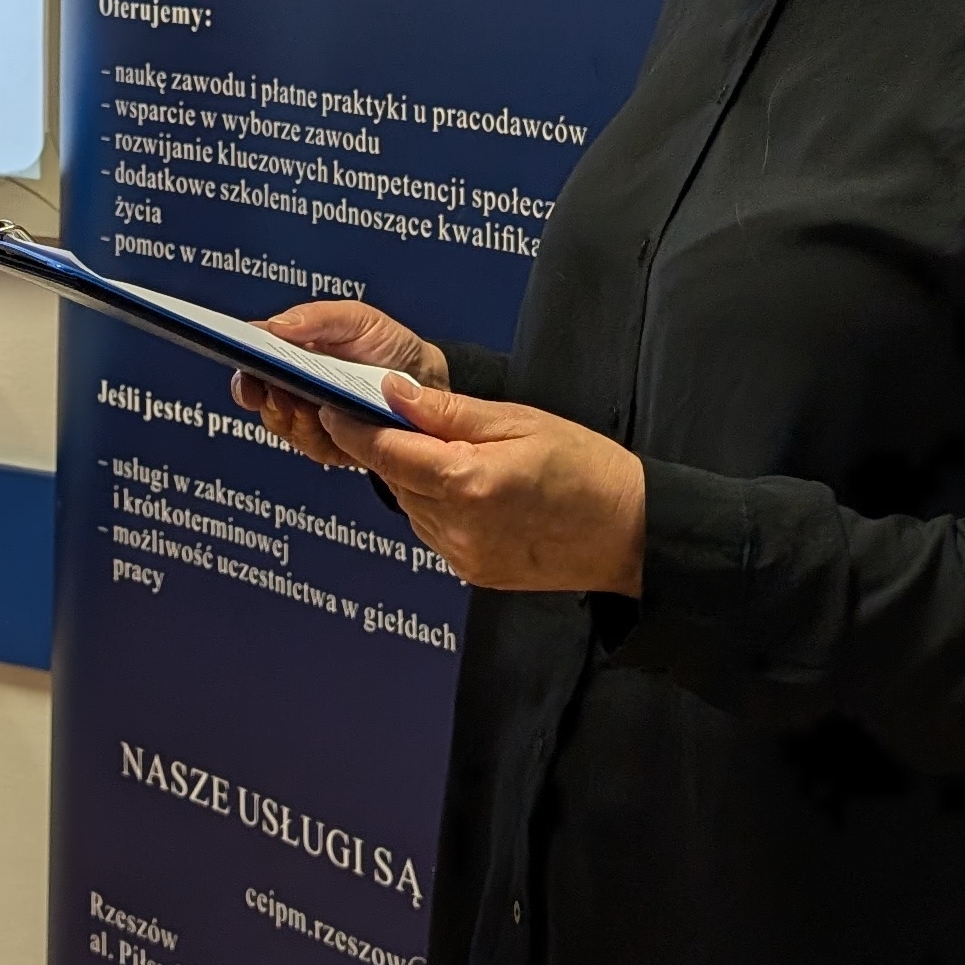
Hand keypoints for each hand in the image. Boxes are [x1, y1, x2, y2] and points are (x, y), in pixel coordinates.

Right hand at [232, 300, 446, 470]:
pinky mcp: (331, 445)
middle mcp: (294, 386)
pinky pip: (311, 448)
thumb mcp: (358, 319)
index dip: (241, 364)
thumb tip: (276, 326)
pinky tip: (331, 423)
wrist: (431, 382)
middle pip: (258, 396)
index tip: (242, 365)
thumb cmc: (388, 345)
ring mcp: (311, 417)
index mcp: (293, 352)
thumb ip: (319, 318)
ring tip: (308, 405)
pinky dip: (318, 436)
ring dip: (291, 416)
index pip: (252, 359)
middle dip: (262, 396)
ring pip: (281, 425)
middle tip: (276, 392)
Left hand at [326, 378, 646, 596]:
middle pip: (395, 479)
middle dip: (387, 448)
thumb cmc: (587, 469)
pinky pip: (434, 530)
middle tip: (392, 417)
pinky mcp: (471, 571)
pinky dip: (438, 505)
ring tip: (453, 453)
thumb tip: (392, 392)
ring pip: (412, 506)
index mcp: (469, 481)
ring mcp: (463, 555)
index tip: (335, 406)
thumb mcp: (519, 421)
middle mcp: (459, 526)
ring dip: (416, 478)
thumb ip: (447, 412)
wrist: (630, 532)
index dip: (354, 428)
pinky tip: (470, 488)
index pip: (386, 453)